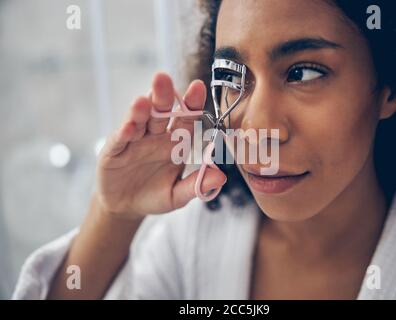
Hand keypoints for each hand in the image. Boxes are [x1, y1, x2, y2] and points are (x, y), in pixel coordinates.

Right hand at [95, 73, 226, 219]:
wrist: (126, 207)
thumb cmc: (154, 196)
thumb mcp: (177, 195)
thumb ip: (196, 185)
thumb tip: (221, 176)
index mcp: (175, 142)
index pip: (185, 118)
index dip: (191, 103)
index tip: (198, 86)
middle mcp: (155, 136)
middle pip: (160, 112)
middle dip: (162, 95)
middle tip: (163, 78)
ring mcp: (134, 141)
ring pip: (139, 120)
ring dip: (140, 110)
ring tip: (143, 101)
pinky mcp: (114, 151)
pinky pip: (121, 139)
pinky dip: (125, 132)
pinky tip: (129, 127)